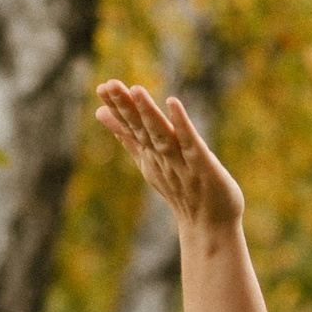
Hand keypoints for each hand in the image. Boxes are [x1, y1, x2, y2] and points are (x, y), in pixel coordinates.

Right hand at [95, 80, 244, 230]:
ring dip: (148, 113)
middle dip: (125, 107)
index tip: (102, 87)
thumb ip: (128, 139)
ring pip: (161, 135)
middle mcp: (162, 158)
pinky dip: (182, 125)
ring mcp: (181, 163)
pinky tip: (173, 104)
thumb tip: (101, 114)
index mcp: (151, 155)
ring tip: (136, 90)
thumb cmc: (183, 190)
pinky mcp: (203, 166)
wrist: (210, 226)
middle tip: (109, 84)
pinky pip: (190, 144)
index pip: (131, 128)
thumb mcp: (151, 161)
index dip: (118, 109)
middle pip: (141, 130)